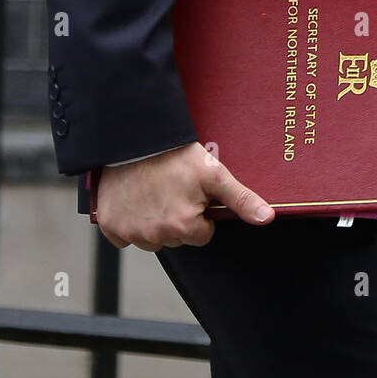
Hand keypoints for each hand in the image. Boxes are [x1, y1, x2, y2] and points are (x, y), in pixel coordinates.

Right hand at [95, 141, 275, 251]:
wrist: (135, 138)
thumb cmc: (176, 155)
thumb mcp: (214, 174)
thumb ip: (241, 199)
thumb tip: (267, 219)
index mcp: (184, 226)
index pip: (202, 235)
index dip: (201, 213)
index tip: (192, 192)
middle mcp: (155, 236)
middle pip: (177, 239)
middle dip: (178, 218)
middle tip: (173, 189)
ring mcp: (130, 232)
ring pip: (151, 239)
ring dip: (154, 222)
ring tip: (154, 191)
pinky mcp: (109, 225)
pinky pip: (124, 236)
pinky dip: (128, 221)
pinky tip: (134, 198)